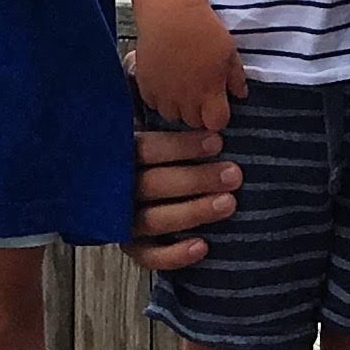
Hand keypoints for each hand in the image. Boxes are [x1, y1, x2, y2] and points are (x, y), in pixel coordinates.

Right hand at [125, 108, 240, 273]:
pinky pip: (148, 257)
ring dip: (193, 212)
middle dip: (196, 179)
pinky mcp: (131, 247)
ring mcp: (120, 220)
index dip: (181, 147)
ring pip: (154, 220)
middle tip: (233, 175)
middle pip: (153, 184)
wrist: (117, 192)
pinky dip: (174, 255)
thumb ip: (157, 114)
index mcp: (118, 155)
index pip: (146, 149)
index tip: (217, 142)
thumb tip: (179, 91)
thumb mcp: (144, 131)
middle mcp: (116, 189)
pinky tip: (202, 247)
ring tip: (228, 204)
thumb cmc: (146, 156)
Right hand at [130, 0, 247, 132]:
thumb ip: (236, 76)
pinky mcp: (146, 85)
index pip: (217, 122)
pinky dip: (160, 98)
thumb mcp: (229, 50)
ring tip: (181, 90)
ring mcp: (164, 94)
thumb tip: (240, 94)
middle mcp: (186, 99)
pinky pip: (152, 104)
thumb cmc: (204, 29)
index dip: (219, 116)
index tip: (218, 104)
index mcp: (210, 92)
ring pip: (172, 116)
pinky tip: (165, 83)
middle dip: (199, 113)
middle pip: (194, 122)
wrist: (169, 13)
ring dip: (178, 108)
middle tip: (200, 94)